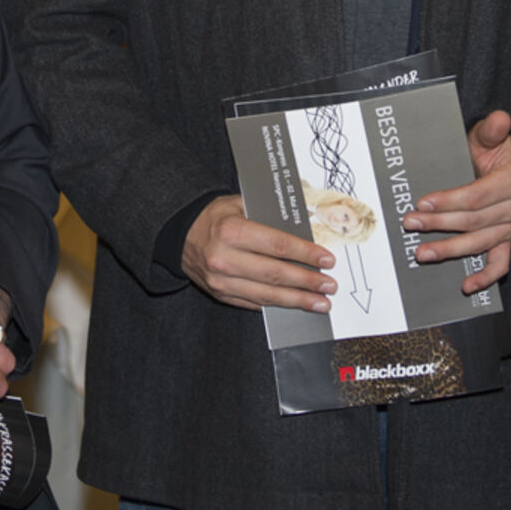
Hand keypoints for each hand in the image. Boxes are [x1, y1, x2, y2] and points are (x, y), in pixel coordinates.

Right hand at [182, 194, 335, 312]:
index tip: (326, 259)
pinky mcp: (221, 295)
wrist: (180, 235)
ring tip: (320, 303)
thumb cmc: (215, 217)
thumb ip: (270, 217)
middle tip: (329, 286)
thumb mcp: (240, 204)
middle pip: (275, 274)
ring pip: (267, 295)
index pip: (277, 246)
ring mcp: (221, 281)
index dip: (305, 254)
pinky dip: (277, 305)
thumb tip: (307, 229)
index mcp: (231, 231)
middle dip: (307, 282)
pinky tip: (295, 305)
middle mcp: (224, 259)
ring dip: (297, 300)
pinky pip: (254, 303)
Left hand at [403, 110, 510, 292]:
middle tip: (410, 224)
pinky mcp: (507, 241)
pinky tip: (465, 286)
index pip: (476, 196)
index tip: (422, 203)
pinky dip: (485, 278)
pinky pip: (500, 264)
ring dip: (450, 251)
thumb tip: (500, 117)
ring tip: (422, 253)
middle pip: (473, 222)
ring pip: (480, 244)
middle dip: (440, 225)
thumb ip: (492, 130)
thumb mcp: (490, 136)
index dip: (449, 201)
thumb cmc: (493, 152)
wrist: (509, 167)